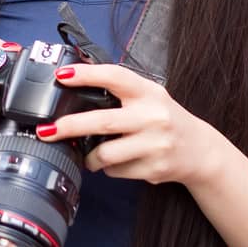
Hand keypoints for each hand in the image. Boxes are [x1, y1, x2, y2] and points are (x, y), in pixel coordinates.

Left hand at [35, 63, 222, 185]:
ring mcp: (155, 144)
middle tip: (47, 130)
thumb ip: (119, 89)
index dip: (86, 74)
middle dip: (69, 126)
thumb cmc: (165, 118)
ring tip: (88, 156)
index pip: (114, 77)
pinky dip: (109, 169)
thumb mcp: (149, 95)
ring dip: (89, 157)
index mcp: (148, 93)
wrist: (200, 150)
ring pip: (106, 153)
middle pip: (102, 121)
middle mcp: (153, 116)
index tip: (61, 76)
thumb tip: (74, 79)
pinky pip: (116, 171)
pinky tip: (117, 163)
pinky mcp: (154, 168)